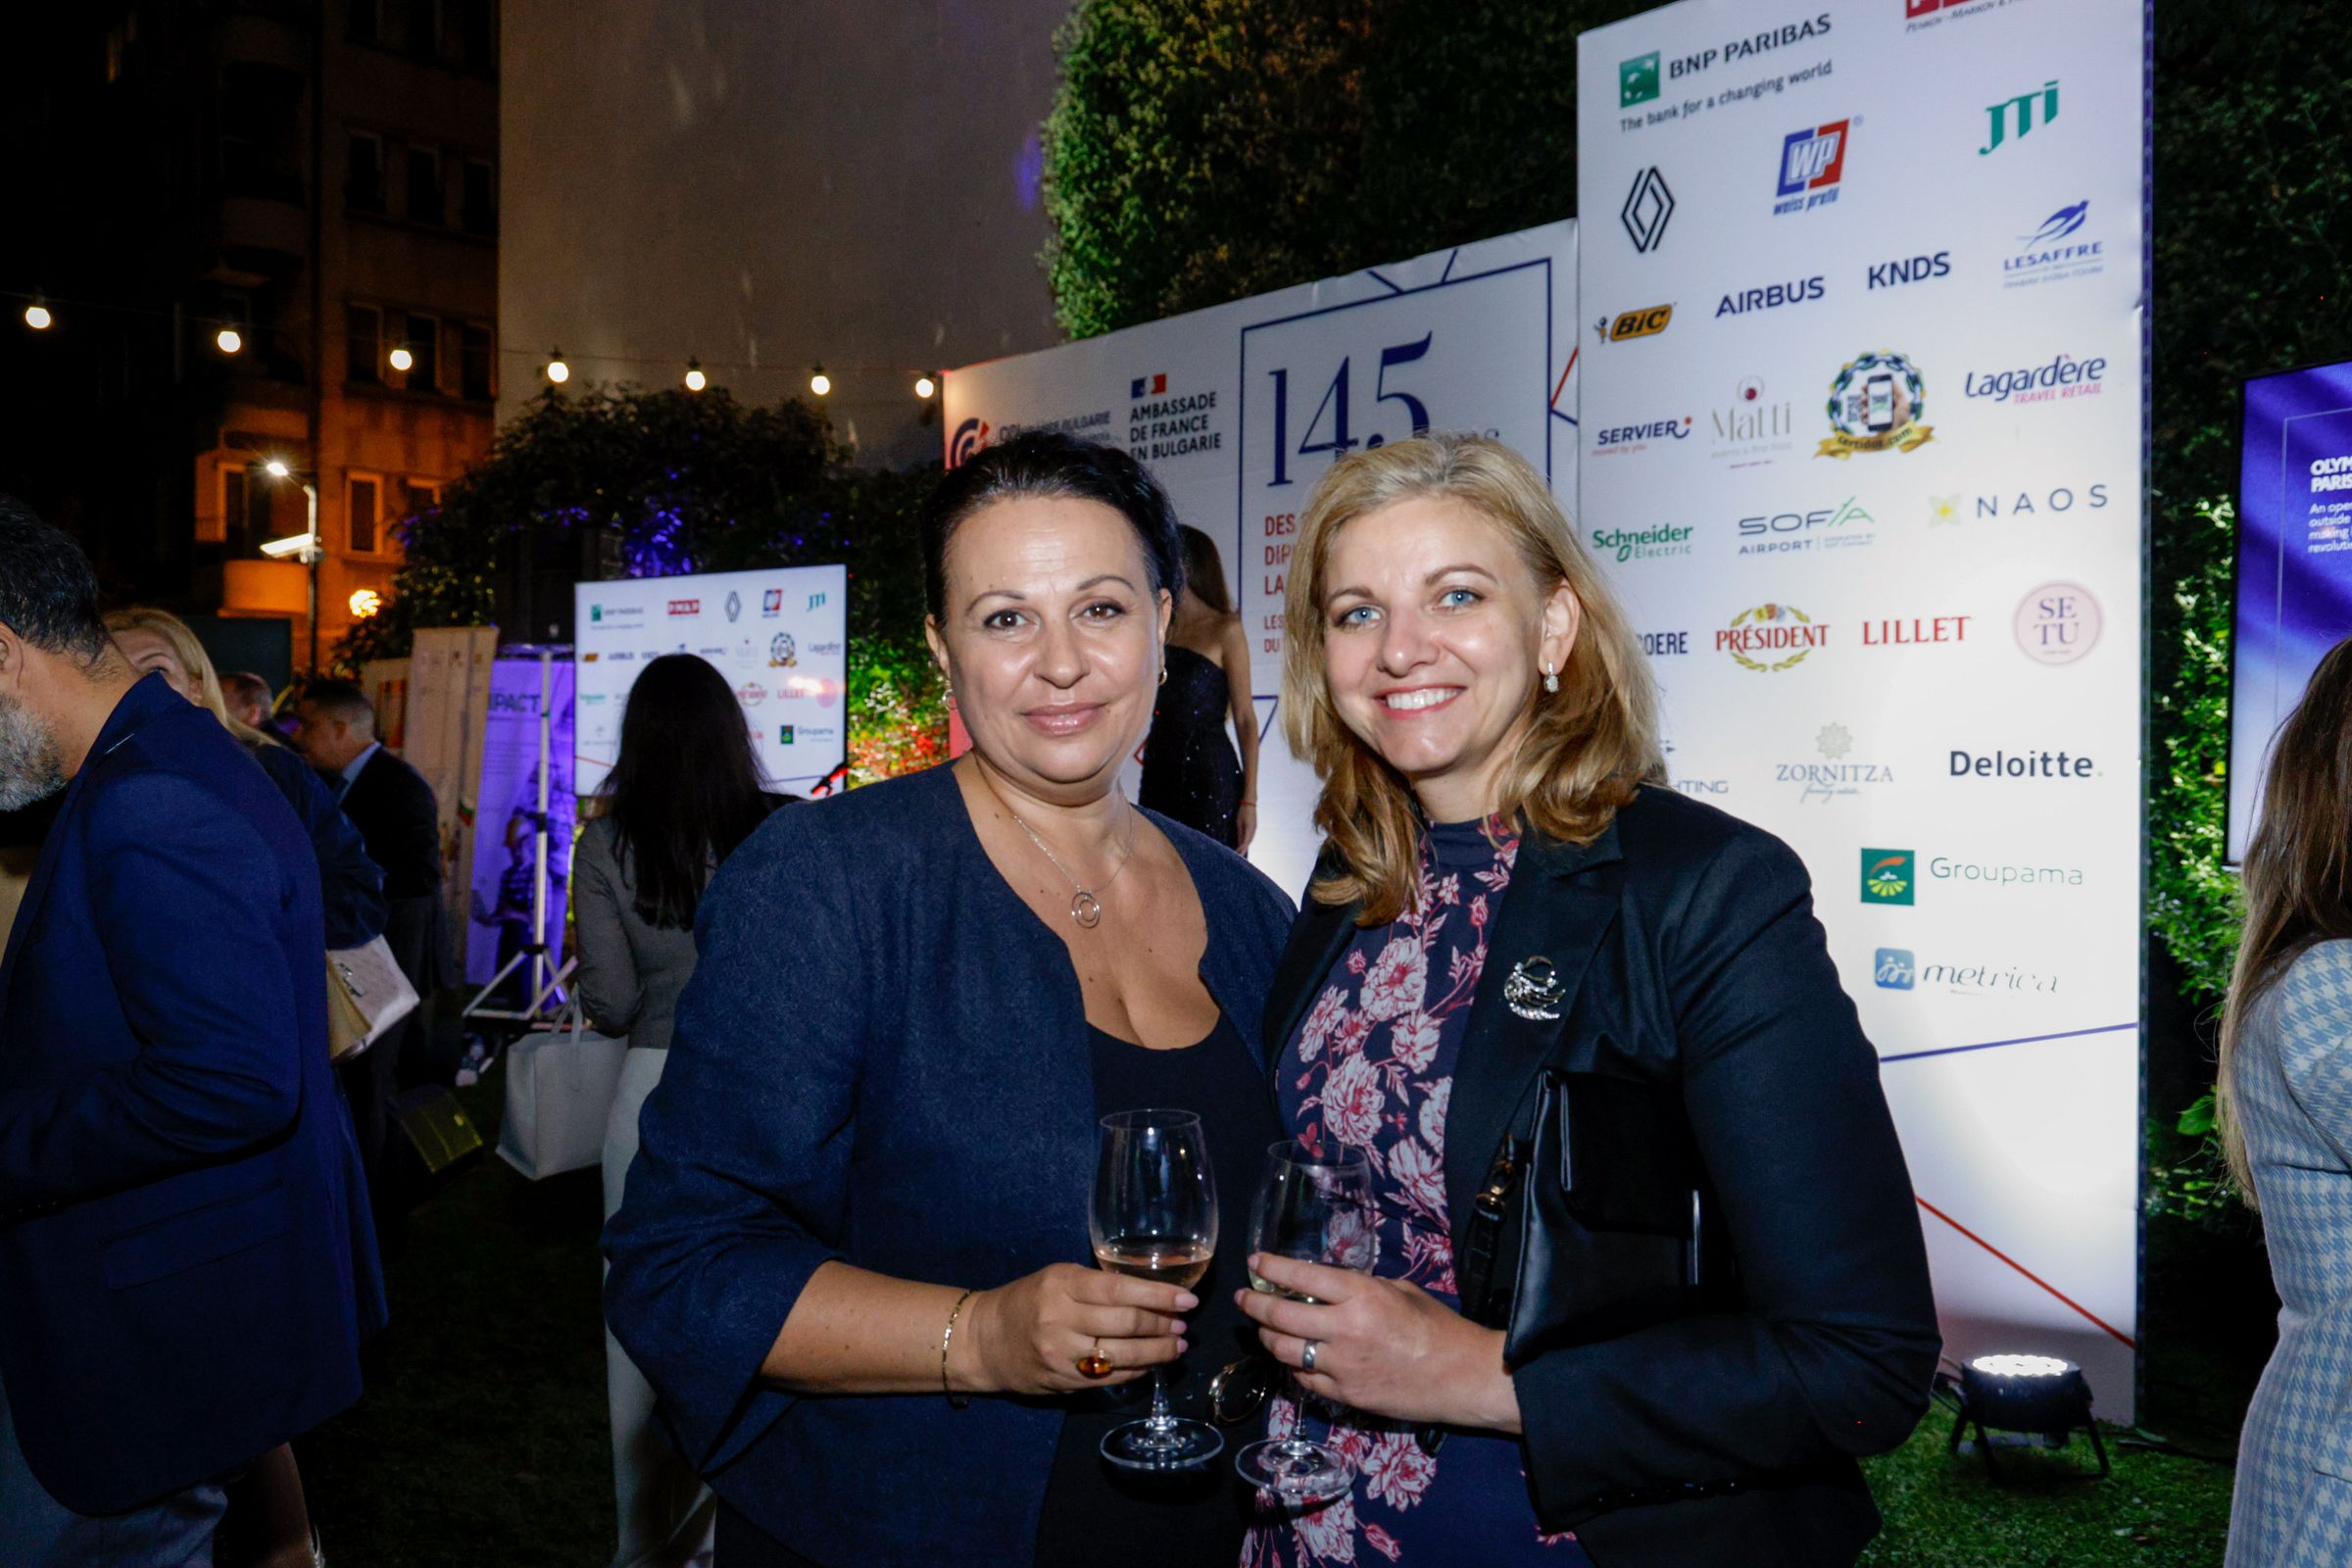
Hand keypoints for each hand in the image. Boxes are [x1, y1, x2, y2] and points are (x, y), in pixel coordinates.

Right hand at [965, 1263, 1192, 1395]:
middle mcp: (1061, 1320)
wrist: (984, 1339)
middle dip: (1162, 1325)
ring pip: (1122, 1356)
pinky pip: (1110, 1378)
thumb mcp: (1057, 1278)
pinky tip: (1152, 1364)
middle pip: (1126, 1324)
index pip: (1120, 1290)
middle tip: (1183, 1324)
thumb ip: (1097, 1284)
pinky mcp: (1063, 1381)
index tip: (1187, 1300)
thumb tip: (1150, 1295)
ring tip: (1177, 1346)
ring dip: (1157, 1352)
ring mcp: (1062, 1355)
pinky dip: (1136, 1371)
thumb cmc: (1026, 1300)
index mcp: (1062, 1285)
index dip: (1159, 1296)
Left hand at [1234, 799, 1257, 855]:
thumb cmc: (1243, 812)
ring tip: (1241, 853)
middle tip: (1239, 857)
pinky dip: (1247, 842)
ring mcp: (1254, 829)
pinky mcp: (1254, 827)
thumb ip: (1239, 833)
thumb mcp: (1239, 822)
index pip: (1245, 842)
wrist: (1250, 803)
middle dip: (1244, 850)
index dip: (1241, 849)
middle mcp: (1253, 830)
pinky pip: (1251, 836)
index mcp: (1249, 829)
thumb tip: (1239, 842)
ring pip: (1250, 840)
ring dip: (1246, 846)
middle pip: (1248, 843)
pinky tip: (1243, 844)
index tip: (1238, 855)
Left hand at [1236, 1252, 1519, 1432]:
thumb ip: (1362, 1289)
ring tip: (1264, 1328)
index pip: (1302, 1276)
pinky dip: (1294, 1367)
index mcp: (1361, 1295)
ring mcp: (1341, 1366)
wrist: (1462, 1376)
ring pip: (1284, 1351)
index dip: (1272, 1268)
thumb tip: (1331, 1288)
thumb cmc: (1438, 1327)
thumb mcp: (1400, 1291)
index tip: (1256, 1263)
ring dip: (1268, 1337)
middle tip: (1244, 1298)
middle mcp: (1344, 1329)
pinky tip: (1293, 1358)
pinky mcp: (1345, 1396)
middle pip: (1281, 1315)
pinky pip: (1305, 1380)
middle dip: (1255, 1305)